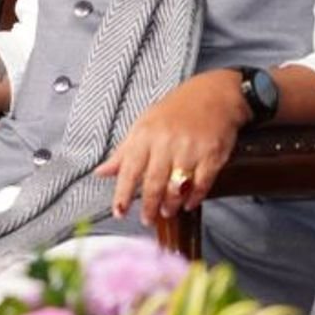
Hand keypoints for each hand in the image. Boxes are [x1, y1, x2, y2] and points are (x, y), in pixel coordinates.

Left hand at [94, 70, 250, 224]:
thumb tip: (101, 172)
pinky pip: (201, 184)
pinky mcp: (212, 155)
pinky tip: (188, 204)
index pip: (129, 169)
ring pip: (177, 186)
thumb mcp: (143, 124)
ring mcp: (190, 149)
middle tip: (146, 219)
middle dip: (148, 205)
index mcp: (145, 134)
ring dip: (170, 204)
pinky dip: (194, 198)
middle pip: (153, 182)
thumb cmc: (175, 111)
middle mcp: (166, 142)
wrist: (213, 95)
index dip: (122, 193)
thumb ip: (123, 152)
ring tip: (166, 212)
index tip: (119, 211)